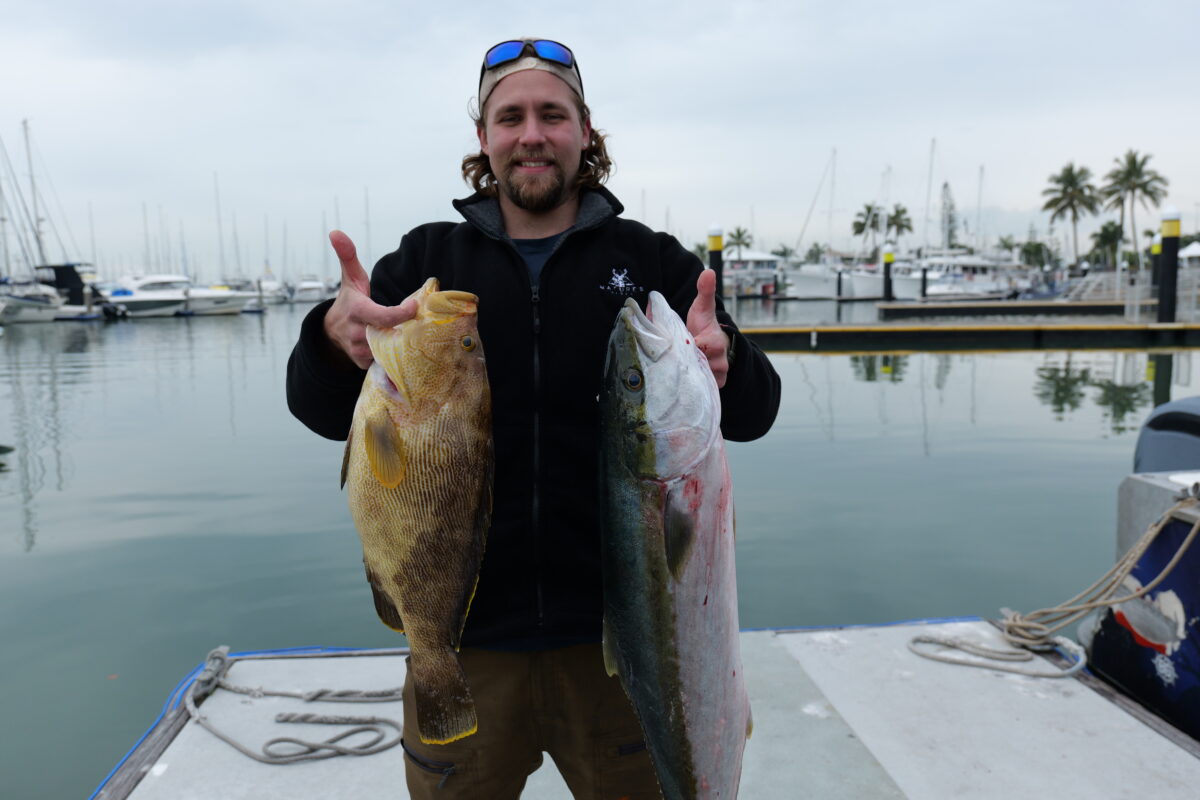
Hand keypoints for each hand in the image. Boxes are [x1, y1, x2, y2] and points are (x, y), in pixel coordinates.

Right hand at [322, 230, 415, 369]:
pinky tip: (406, 352)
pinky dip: (397, 357)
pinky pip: (387, 362)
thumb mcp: (350, 279)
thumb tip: (335, 232)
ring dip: (406, 344)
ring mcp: (360, 352)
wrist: (331, 331)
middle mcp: (358, 333)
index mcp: (357, 311)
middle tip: (424, 325)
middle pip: (391, 335)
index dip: (401, 313)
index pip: (383, 316)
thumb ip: (347, 255)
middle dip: (409, 331)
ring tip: (418, 337)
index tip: (415, 306)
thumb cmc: (349, 300)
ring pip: (391, 351)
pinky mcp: (364, 364)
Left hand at [685, 269, 730, 387]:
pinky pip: (701, 388)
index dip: (684, 346)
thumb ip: (705, 291)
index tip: (676, 343)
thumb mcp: (703, 308)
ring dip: (685, 373)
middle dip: (682, 361)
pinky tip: (683, 378)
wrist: (717, 343)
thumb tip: (708, 271)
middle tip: (672, 356)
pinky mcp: (717, 386)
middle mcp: (719, 361)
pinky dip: (691, 384)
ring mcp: (719, 375)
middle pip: (694, 366)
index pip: (696, 348)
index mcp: (714, 341)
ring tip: (676, 366)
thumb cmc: (704, 325)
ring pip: (697, 378)